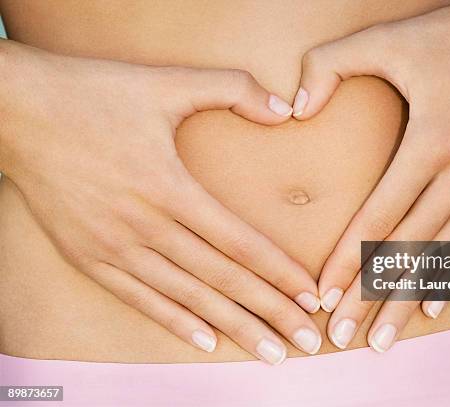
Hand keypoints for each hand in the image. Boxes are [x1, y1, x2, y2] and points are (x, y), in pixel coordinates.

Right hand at [0, 41, 320, 363]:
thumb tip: (283, 109)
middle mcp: (145, 225)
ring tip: (270, 352)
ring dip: (234, 327)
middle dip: (271, 312)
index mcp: (169, 186)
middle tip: (306, 341)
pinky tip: (207, 341)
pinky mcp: (88, 257)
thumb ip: (231, 89)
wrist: (16, 112)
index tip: (311, 296)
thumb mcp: (165, 81)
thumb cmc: (93, 94)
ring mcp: (115, 247)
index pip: (240, 241)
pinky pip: (140, 299)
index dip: (280, 272)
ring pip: (187, 297)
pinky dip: (175, 322)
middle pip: (222, 279)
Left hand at [290, 0, 449, 351]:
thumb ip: (329, 66)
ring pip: (444, 256)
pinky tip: (430, 306)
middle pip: (410, 248)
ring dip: (409, 299)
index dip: (348, 259)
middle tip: (343, 336)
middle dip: (373, 296)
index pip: (381, 215)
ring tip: (382, 338)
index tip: (323, 295)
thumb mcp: (387, 39)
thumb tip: (294, 110)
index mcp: (434, 139)